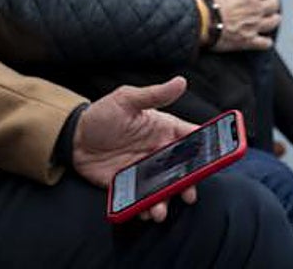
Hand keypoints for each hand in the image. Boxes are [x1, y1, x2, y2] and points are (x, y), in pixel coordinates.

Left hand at [72, 77, 198, 221]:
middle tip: (189, 194)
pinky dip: (147, 209)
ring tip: (160, 210)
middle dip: (189, 184)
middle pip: (183, 170)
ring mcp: (145, 170)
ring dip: (166, 201)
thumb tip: (181, 81)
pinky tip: (146, 212)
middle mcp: (158, 152)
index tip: (219, 157)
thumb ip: (154, 95)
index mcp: (163, 129)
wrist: (73, 138)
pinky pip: (144, 200)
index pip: (192, 138)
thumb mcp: (126, 99)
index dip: (208, 146)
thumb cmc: (102, 114)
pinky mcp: (130, 185)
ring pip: (165, 189)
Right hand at [199, 0, 279, 51]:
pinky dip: (265, 42)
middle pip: (276, 3)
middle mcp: (257, 8)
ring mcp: (255, 25)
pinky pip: (265, 43)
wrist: (201, 23)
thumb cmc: (208, 2)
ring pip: (275, 21)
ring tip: (266, 19)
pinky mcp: (250, 41)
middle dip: (271, 2)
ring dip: (272, 19)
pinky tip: (261, 39)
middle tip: (265, 3)